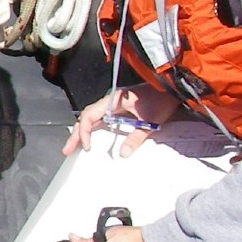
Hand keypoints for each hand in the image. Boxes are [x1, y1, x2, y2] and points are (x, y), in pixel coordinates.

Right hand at [63, 86, 179, 155]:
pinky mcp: (120, 108)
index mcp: (113, 100)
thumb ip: (136, 137)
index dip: (84, 132)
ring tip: (74, 146)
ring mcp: (114, 104)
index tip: (87, 146)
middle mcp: (110, 101)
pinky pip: (100, 118)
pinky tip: (91, 137)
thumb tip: (122, 154)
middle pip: (86, 117)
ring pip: (91, 118)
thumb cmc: (163, 98)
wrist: (174, 87)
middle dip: (76, 134)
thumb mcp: (151, 120)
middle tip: (67, 150)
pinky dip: (92, 128)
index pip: (89, 115)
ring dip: (82, 131)